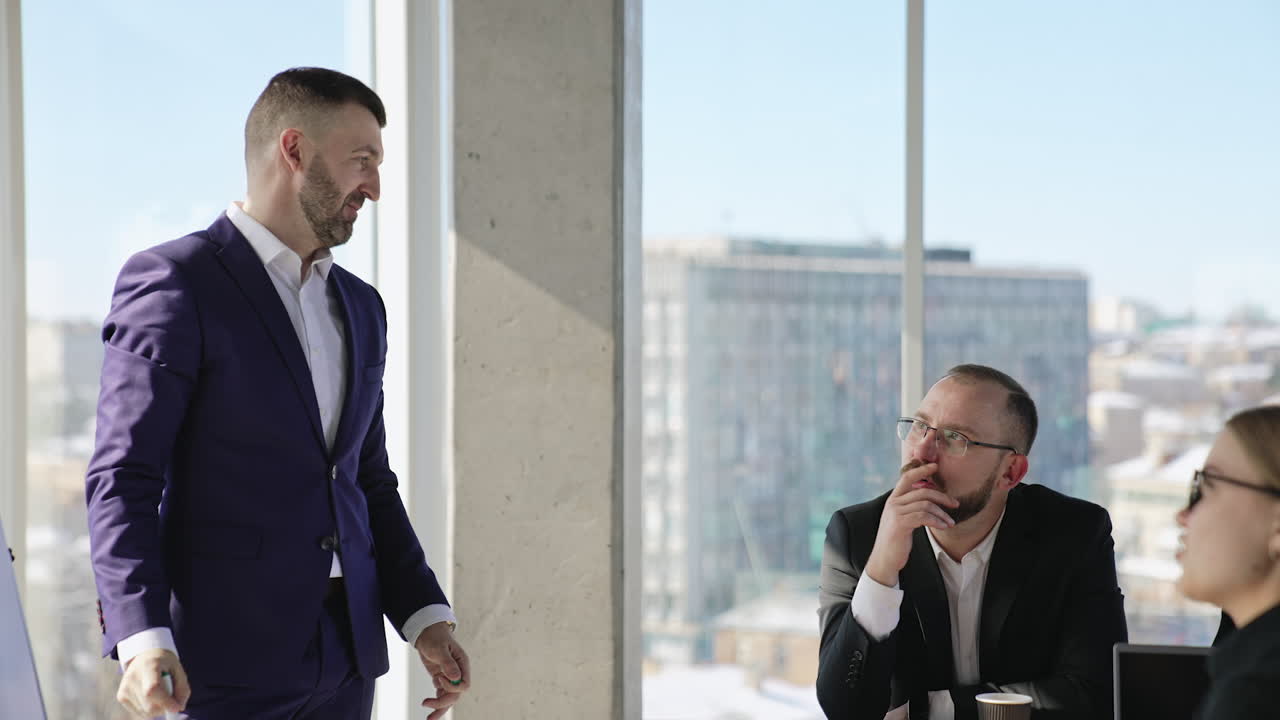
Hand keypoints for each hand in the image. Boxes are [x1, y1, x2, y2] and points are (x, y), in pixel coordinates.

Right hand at [117, 648, 187, 718]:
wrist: (145, 656)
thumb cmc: (164, 663)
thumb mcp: (178, 669)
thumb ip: (182, 688)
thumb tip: (179, 707)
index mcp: (148, 666)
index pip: (152, 689)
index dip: (166, 702)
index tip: (177, 708)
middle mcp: (132, 677)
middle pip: (149, 705)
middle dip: (164, 707)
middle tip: (171, 697)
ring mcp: (124, 687)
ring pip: (145, 712)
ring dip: (157, 708)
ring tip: (159, 692)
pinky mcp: (121, 696)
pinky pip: (139, 712)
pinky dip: (149, 709)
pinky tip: (151, 696)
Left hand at [414, 621, 470, 719]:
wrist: (427, 633)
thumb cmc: (435, 637)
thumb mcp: (439, 648)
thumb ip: (448, 662)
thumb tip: (455, 677)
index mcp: (462, 664)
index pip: (464, 684)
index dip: (452, 687)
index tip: (439, 678)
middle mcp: (458, 672)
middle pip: (455, 694)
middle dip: (443, 703)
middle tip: (426, 704)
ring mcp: (450, 677)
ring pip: (449, 698)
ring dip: (440, 708)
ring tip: (429, 719)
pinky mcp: (441, 679)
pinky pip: (441, 694)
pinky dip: (435, 702)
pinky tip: (427, 705)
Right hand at [864, 460, 958, 586]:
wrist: (885, 559)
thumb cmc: (896, 540)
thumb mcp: (902, 520)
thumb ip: (911, 508)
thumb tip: (931, 500)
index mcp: (893, 499)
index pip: (906, 477)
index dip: (921, 470)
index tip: (935, 466)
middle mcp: (893, 503)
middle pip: (922, 491)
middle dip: (942, 497)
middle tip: (955, 504)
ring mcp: (895, 512)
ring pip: (925, 504)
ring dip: (942, 514)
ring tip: (951, 523)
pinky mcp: (900, 523)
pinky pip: (923, 516)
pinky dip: (937, 521)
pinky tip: (943, 527)